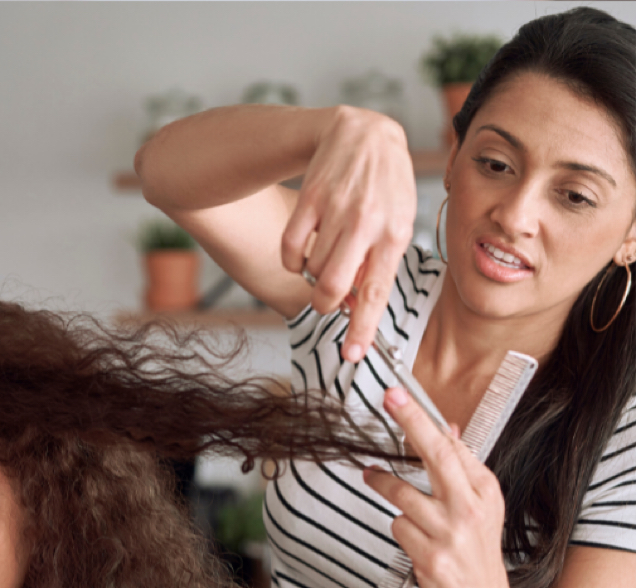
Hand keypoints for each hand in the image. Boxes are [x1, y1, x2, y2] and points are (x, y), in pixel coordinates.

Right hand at [281, 107, 416, 363]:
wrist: (363, 132)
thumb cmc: (385, 186)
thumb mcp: (397, 221)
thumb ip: (379, 264)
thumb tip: (356, 308)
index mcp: (395, 233)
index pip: (376, 292)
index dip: (362, 328)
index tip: (352, 354)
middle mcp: (367, 222)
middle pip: (334, 287)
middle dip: (325, 303)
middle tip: (327, 300)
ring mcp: (336, 209)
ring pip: (312, 269)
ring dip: (313, 275)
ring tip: (326, 256)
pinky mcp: (310, 199)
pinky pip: (290, 250)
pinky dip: (292, 262)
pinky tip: (303, 252)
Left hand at [362, 387, 509, 587]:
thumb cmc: (476, 543)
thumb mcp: (480, 501)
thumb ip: (461, 465)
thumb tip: (446, 427)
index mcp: (483, 490)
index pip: (450, 446)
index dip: (421, 418)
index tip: (399, 395)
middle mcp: (470, 509)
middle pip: (436, 458)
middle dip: (412, 425)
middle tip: (389, 400)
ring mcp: (450, 535)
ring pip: (402, 499)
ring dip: (385, 488)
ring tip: (376, 480)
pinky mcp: (430, 558)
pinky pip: (398, 528)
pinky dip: (400, 529)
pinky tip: (416, 539)